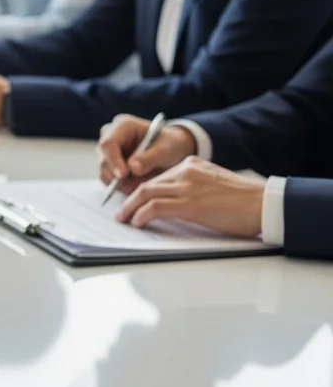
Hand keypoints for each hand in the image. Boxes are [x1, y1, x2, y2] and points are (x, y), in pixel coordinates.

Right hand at [97, 115, 198, 189]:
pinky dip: (122, 185)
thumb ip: (150, 158)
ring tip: (142, 183)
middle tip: (136, 186)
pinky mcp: (109, 163)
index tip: (123, 176)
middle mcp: (110, 135)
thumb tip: (132, 168)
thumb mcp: (166, 150)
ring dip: (122, 182)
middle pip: (104, 159)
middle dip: (118, 175)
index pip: (108, 144)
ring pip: (105, 171)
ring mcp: (108, 150)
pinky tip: (137, 184)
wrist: (174, 149)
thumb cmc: (171, 144)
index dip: (113, 161)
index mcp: (123, 125)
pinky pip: (108, 178)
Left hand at [115, 157, 264, 237]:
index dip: (142, 190)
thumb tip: (175, 202)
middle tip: (121, 212)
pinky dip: (142, 214)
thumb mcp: (214, 184)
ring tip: (124, 219)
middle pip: (147, 184)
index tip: (134, 201)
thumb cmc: (245, 200)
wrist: (264, 203)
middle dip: (131, 199)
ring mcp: (187, 187)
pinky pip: (156, 207)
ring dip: (131, 208)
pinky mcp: (189, 204)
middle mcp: (186, 171)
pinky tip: (138, 222)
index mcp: (192, 164)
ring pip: (146, 193)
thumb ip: (194, 186)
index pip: (158, 177)